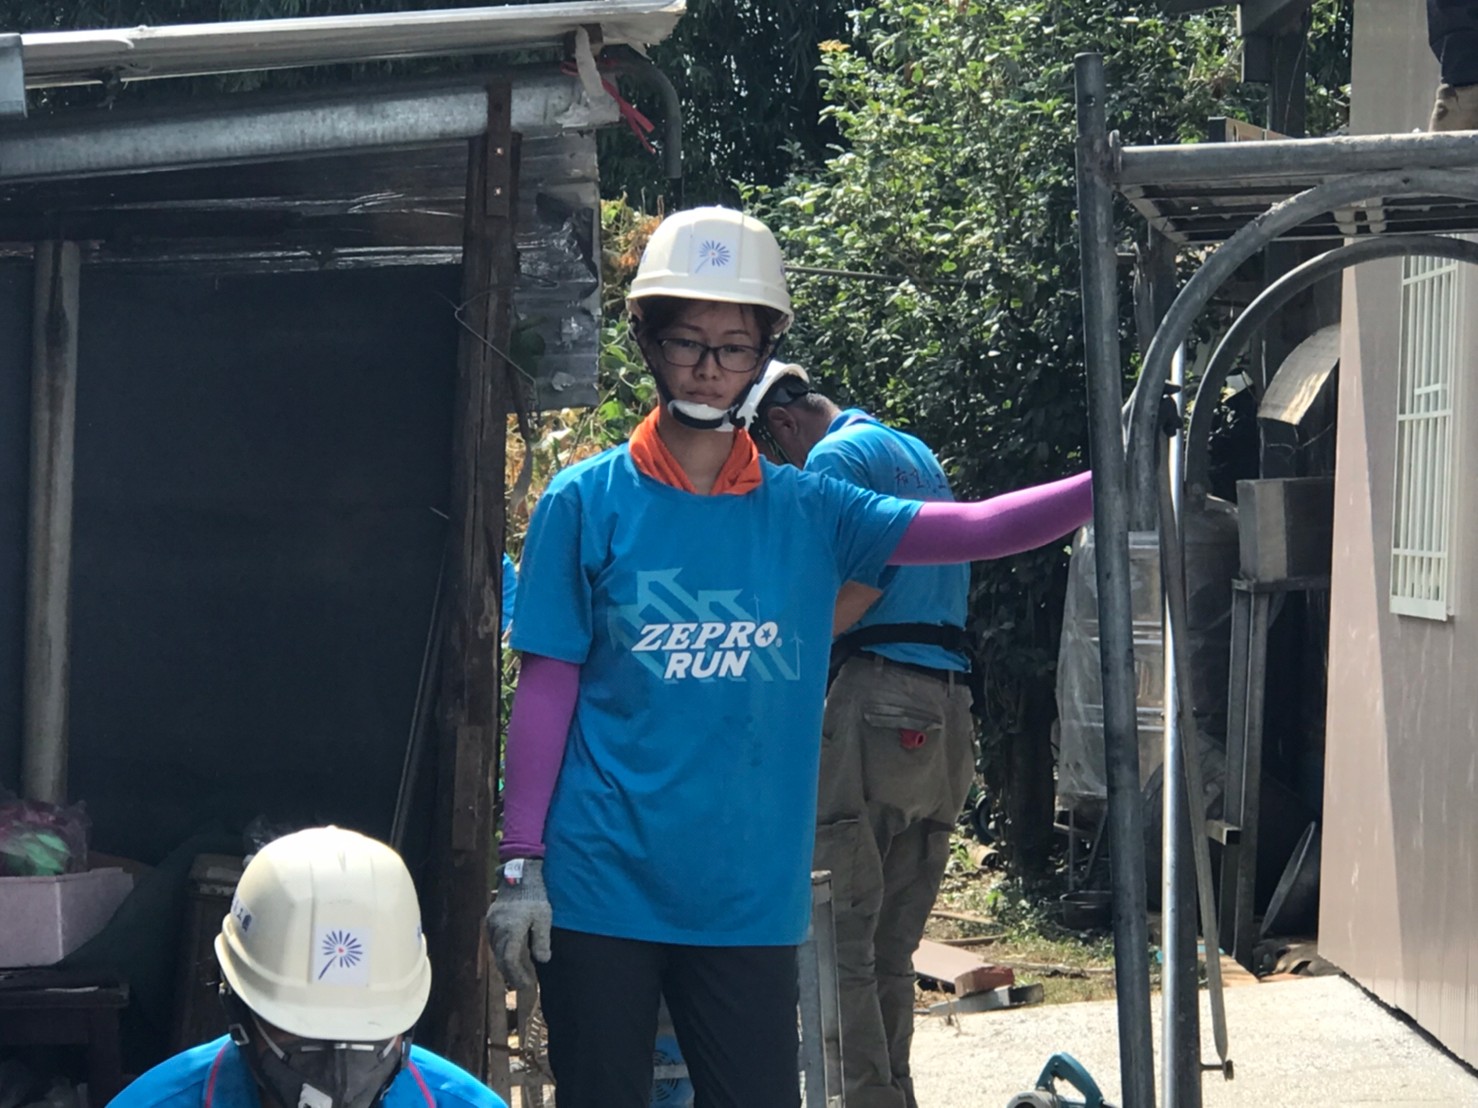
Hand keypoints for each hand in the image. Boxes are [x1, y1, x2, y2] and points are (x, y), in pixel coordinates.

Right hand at [485, 858, 552, 988]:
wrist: (520, 874)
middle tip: (523, 983)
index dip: (517, 975)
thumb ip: (542, 940)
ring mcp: (492, 923)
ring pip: (496, 951)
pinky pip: (494, 941)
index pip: (510, 960)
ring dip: (506, 963)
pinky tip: (511, 954)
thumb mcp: (544, 917)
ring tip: (519, 972)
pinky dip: (502, 951)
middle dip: (512, 973)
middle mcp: (498, 929)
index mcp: (511, 930)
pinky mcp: (491, 918)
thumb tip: (542, 961)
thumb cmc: (535, 895)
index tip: (526, 985)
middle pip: (501, 959)